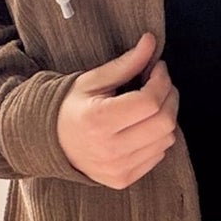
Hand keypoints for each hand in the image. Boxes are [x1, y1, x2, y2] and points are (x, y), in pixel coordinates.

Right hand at [56, 31, 178, 186]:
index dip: (161, 80)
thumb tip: (151, 42)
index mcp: (98, 121)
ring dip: (166, 116)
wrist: (51, 142)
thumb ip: (125, 63)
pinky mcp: (124, 179)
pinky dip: (158, 137)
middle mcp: (110, 150)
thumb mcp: (93, 80)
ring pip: (166, 139)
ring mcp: (118, 168)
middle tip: (160, 83)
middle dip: (170, 96)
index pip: (150, 101)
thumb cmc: (71, 107)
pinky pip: (158, 155)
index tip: (158, 68)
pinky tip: (143, 126)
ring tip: (151, 104)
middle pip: (164, 122)